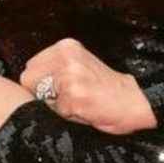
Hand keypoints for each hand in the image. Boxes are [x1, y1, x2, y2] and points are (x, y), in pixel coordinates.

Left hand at [20, 38, 156, 133]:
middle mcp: (66, 57)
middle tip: (67, 99)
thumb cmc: (106, 88)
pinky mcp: (75, 96)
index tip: (57, 91)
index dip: (40, 84)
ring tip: (78, 104)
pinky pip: (57, 112)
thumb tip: (28, 82)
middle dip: (43, 94)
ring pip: (42, 98)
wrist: (136, 101)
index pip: (31, 67)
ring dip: (56, 106)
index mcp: (66, 47)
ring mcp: (70, 76)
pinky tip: (86, 110)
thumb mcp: (80, 65)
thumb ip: (55, 67)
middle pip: (29, 80)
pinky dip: (69, 116)